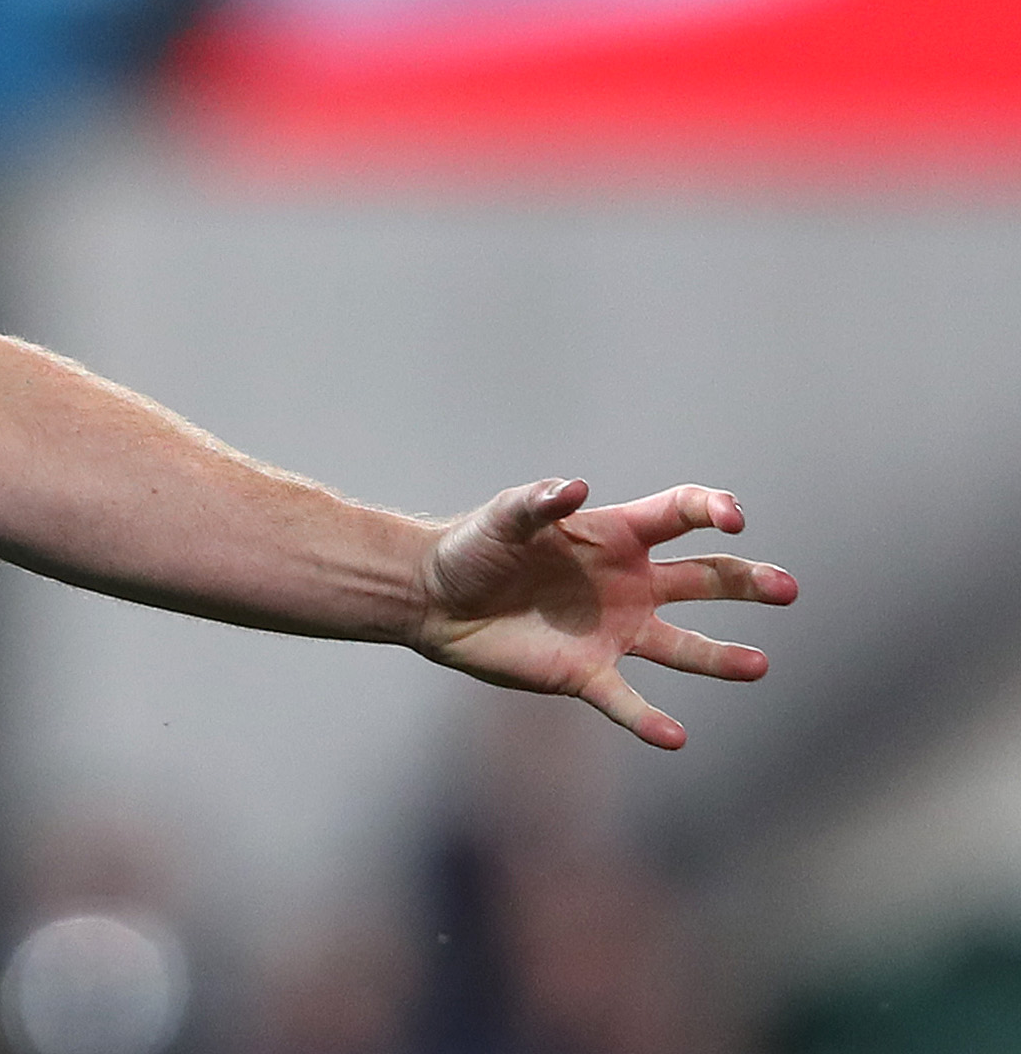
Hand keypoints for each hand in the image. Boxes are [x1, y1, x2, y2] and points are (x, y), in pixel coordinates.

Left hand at [412, 480, 798, 748]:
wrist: (436, 599)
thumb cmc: (472, 546)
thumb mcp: (502, 517)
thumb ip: (537, 503)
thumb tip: (573, 488)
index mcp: (614, 535)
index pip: (679, 515)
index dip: (712, 509)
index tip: (733, 520)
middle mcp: (628, 584)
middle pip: (704, 581)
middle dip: (748, 583)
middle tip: (788, 589)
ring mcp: (614, 631)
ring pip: (682, 645)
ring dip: (720, 656)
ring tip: (759, 665)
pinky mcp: (587, 672)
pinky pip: (627, 701)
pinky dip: (649, 720)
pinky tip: (676, 736)